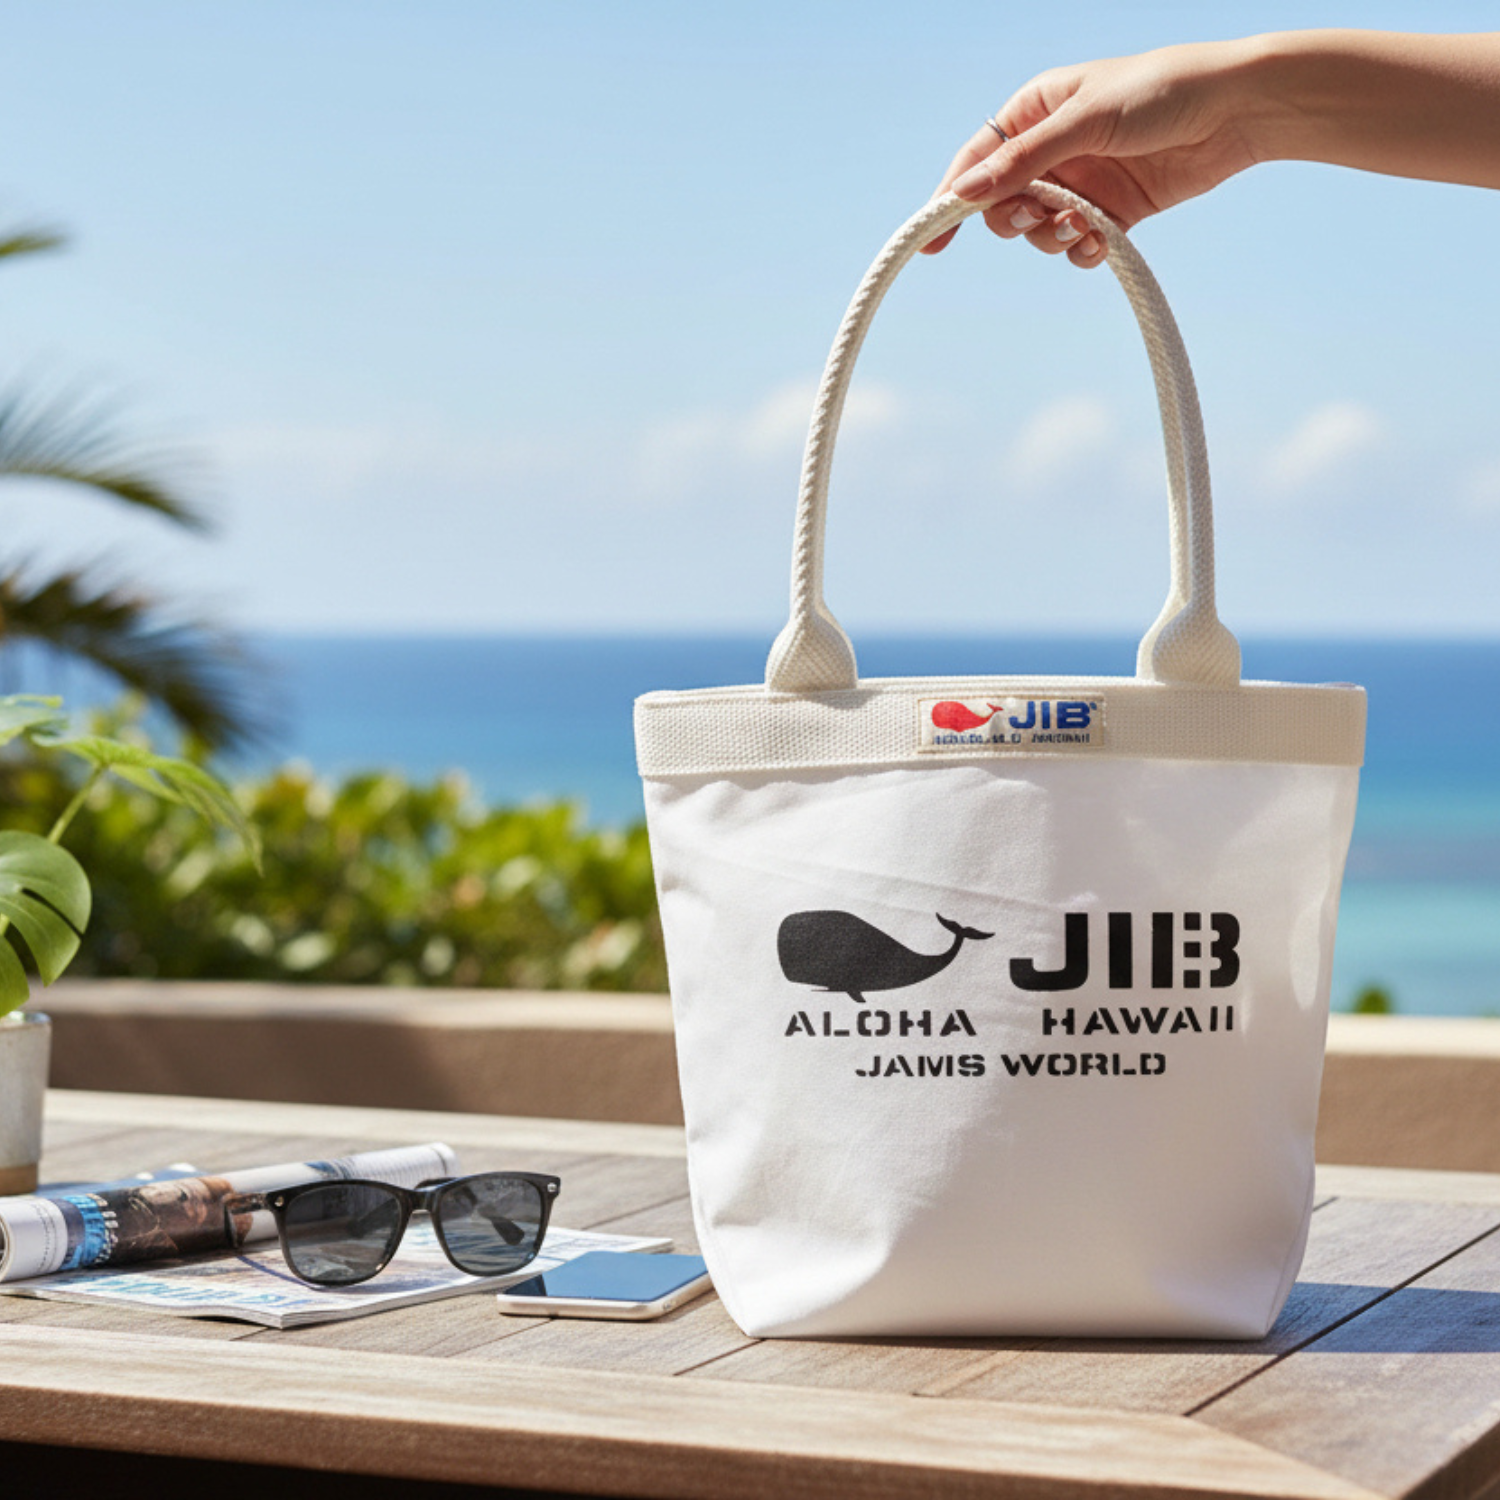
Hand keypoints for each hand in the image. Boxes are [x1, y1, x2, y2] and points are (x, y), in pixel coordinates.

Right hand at [924, 40, 1266, 265]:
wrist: (1237, 110)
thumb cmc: (1162, 91)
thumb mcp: (1084, 121)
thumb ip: (1023, 160)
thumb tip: (965, 193)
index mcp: (1035, 111)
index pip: (977, 162)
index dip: (949, 201)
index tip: (932, 244)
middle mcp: (1051, 148)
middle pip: (1002, 204)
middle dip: (1014, 219)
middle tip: (1038, 217)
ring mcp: (1081, 182)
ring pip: (1038, 230)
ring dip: (1053, 237)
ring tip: (1084, 225)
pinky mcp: (1112, 211)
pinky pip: (1077, 245)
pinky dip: (1083, 250)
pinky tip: (1103, 241)